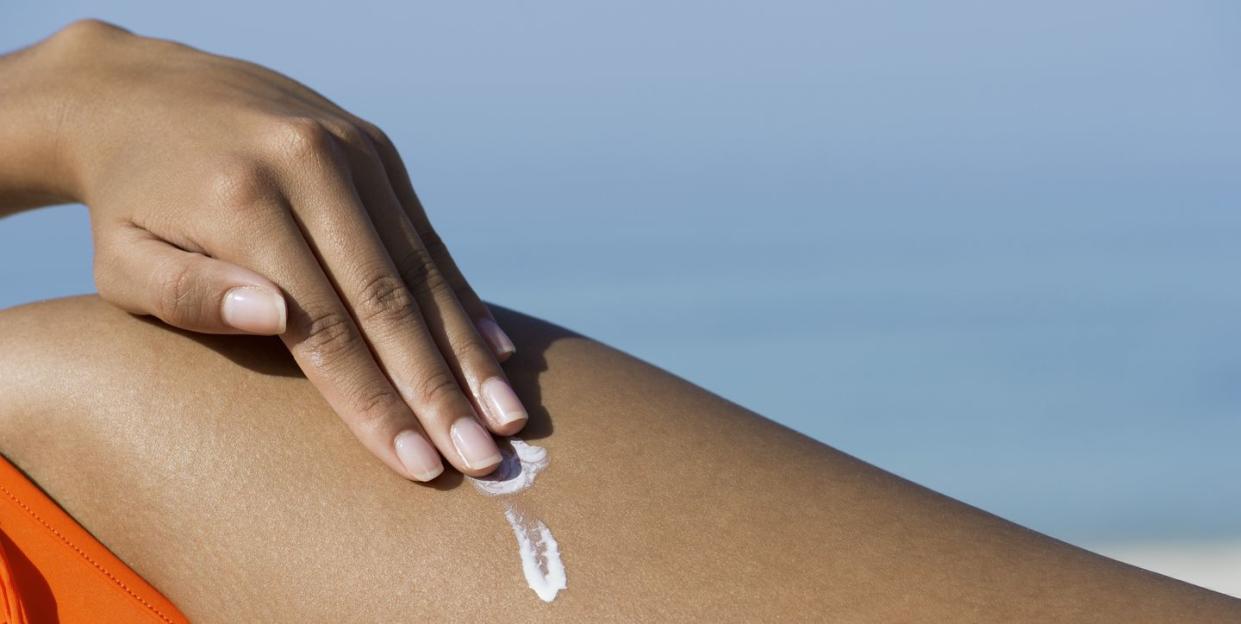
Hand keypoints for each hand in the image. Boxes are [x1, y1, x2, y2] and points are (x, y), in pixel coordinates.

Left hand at [32, 20, 527, 479]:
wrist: (147, 95)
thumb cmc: (132, 205)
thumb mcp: (124, 259)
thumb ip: (191, 295)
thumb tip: (278, 318)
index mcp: (242, 202)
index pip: (325, 327)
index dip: (375, 403)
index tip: (420, 464)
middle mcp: (308, 167)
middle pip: (389, 300)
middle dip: (441, 389)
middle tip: (487, 457)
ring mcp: (350, 152)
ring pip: (423, 269)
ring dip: (469, 350)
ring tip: (507, 414)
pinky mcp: (375, 150)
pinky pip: (427, 235)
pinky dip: (462, 297)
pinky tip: (497, 350)